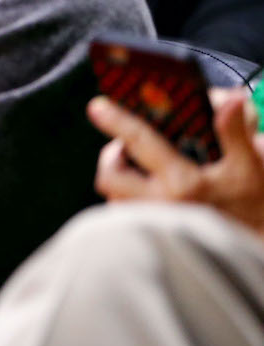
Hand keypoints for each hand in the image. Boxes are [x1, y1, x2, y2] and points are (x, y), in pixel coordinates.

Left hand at [89, 89, 263, 238]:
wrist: (256, 247)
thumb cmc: (254, 206)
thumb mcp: (250, 166)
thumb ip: (235, 131)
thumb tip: (230, 99)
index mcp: (183, 182)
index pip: (140, 142)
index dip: (117, 121)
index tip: (97, 107)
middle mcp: (161, 204)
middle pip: (110, 175)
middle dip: (110, 156)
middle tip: (123, 146)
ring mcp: (154, 223)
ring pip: (114, 197)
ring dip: (119, 180)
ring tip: (134, 169)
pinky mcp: (153, 237)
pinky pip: (125, 216)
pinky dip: (126, 201)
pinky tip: (142, 192)